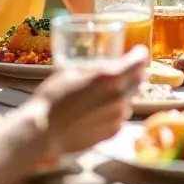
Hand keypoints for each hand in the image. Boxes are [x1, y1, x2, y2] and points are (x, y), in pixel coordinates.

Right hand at [32, 46, 147, 158]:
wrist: (43, 132)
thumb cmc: (54, 97)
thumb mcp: (73, 71)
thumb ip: (95, 68)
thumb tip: (107, 63)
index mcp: (111, 78)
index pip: (139, 62)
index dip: (140, 54)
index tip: (137, 51)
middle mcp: (119, 97)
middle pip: (139, 80)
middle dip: (134, 72)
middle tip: (123, 68)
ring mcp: (118, 117)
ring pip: (129, 98)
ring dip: (123, 91)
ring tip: (105, 91)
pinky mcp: (113, 132)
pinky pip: (120, 115)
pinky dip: (114, 108)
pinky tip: (97, 109)